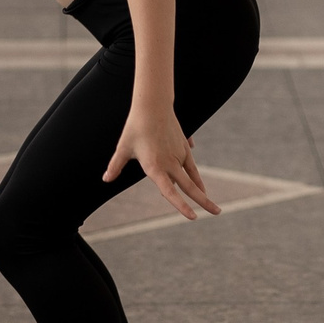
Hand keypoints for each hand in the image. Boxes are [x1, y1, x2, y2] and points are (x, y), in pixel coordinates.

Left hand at [105, 105, 222, 220]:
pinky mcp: (183, 146)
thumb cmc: (135, 127)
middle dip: (204, 201)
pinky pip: (191, 165)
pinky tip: (200, 184)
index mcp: (155, 167)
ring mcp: (179, 154)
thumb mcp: (123, 148)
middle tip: (217, 212)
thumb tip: (106, 179)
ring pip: (190, 177)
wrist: (153, 105)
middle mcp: (170, 163)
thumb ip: (115, 166)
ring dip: (198, 189)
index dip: (181, 206)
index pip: (170, 192)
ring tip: (208, 201)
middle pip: (190, 186)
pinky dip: (195, 176)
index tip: (193, 217)